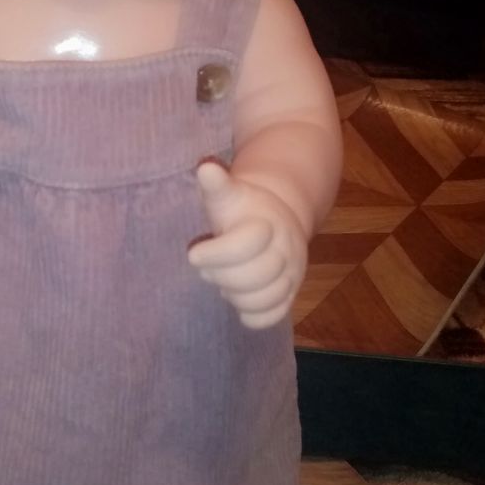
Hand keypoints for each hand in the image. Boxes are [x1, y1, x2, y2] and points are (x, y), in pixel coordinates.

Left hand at [189, 161, 307, 329]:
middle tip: (206, 269)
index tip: (192, 255)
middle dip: (222, 276)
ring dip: (235, 295)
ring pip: (264, 298)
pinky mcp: (290, 294)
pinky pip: (274, 315)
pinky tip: (238, 300)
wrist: (275, 221)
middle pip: (254, 275)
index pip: (244, 244)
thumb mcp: (229, 194)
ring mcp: (291, 274)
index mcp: (268, 223)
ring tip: (222, 281)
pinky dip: (252, 315)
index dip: (214, 254)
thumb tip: (205, 169)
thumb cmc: (242, 210)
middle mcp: (286, 249)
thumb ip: (217, 185)